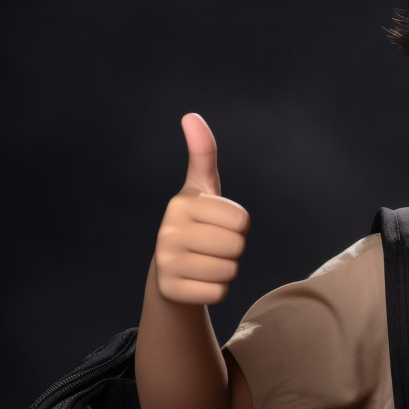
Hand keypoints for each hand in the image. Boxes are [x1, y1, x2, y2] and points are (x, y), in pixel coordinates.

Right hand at [152, 113, 249, 303]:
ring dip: (226, 269)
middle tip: (213, 245)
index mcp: (181, 204)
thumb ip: (202, 153)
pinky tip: (199, 280)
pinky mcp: (170, 289)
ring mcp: (166, 262)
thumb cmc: (196, 221)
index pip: (242, 219)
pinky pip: (218, 293)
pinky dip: (216, 289)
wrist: (170, 267)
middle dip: (233, 248)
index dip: (238, 224)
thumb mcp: (202, 187)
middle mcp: (168, 231)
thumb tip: (191, 116)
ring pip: (229, 270)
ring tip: (206, 260)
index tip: (218, 222)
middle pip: (237, 245)